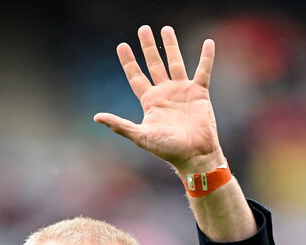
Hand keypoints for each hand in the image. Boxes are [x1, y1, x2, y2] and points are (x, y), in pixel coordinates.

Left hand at [94, 26, 224, 176]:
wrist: (194, 155)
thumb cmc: (167, 150)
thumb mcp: (140, 136)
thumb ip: (119, 125)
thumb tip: (97, 117)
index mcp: (150, 102)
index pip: (136, 77)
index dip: (128, 62)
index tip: (122, 46)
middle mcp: (165, 93)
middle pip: (154, 64)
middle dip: (148, 47)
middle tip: (143, 29)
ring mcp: (182, 91)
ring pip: (175, 62)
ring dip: (171, 45)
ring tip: (166, 28)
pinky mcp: (199, 93)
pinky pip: (203, 70)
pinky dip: (206, 57)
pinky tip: (208, 43)